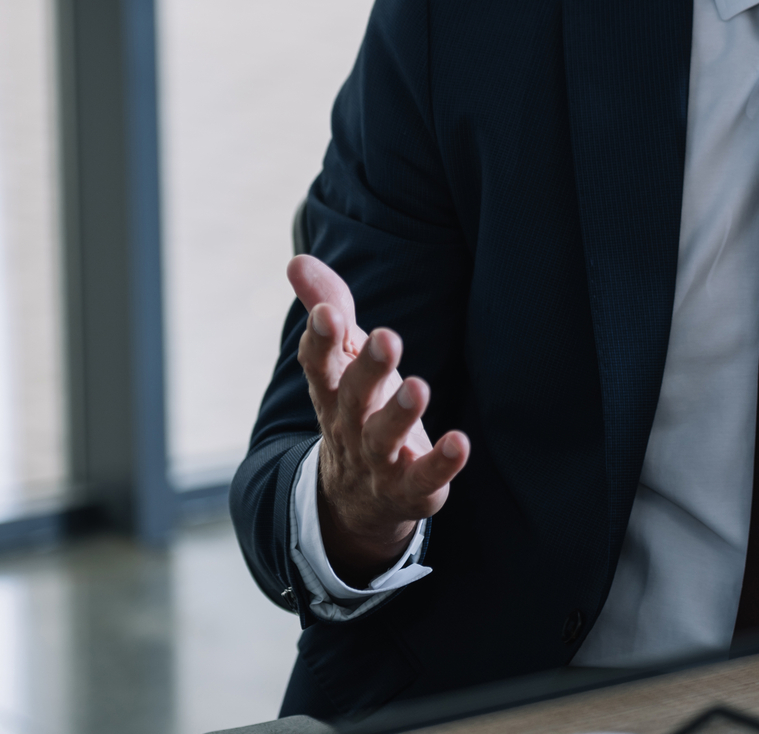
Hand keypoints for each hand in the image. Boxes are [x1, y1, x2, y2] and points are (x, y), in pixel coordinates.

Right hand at [289, 254, 469, 585]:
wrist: (356, 498)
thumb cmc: (356, 408)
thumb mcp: (342, 360)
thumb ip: (328, 308)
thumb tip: (298, 260)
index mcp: (333, 391)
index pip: (320, 364)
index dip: (321, 340)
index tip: (327, 313)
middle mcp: (350, 426)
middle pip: (353, 398)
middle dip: (368, 369)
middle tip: (388, 338)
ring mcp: (379, 461)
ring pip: (383, 439)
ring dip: (400, 414)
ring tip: (419, 386)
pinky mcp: (411, 488)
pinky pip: (424, 478)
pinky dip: (441, 463)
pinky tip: (460, 442)